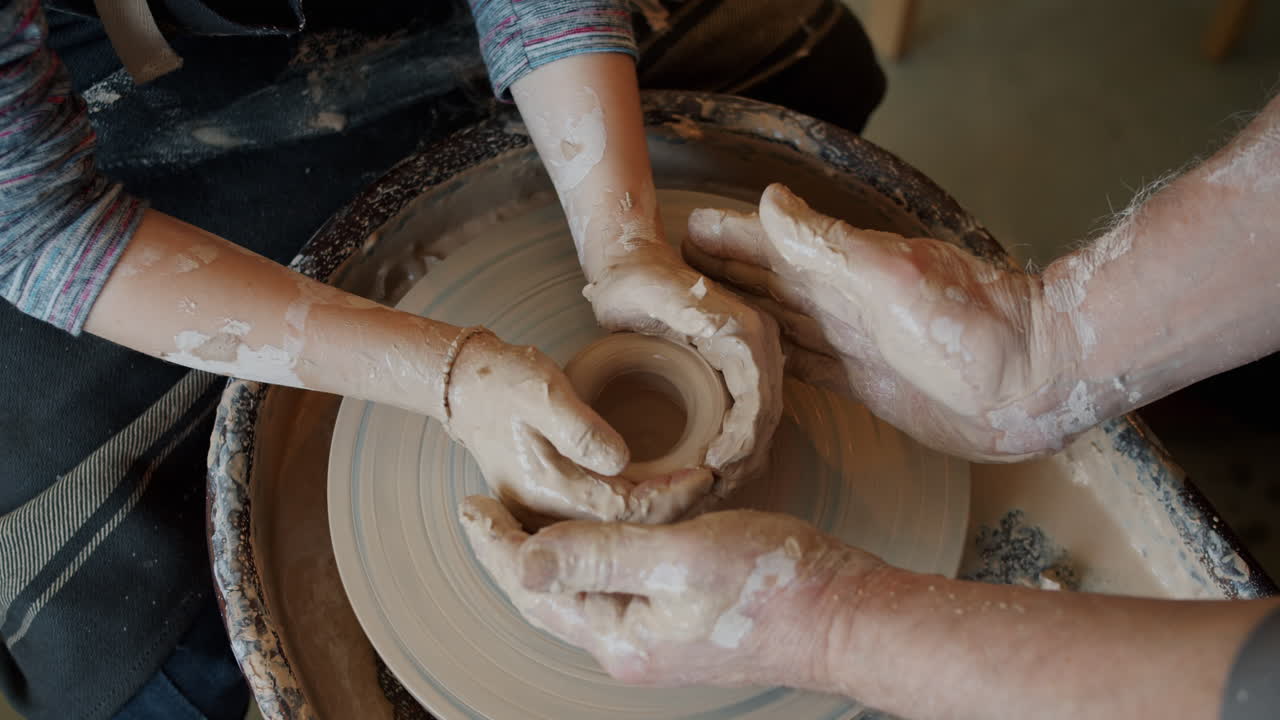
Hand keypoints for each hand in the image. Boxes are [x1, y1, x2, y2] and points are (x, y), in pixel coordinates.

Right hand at [446, 330, 712, 523]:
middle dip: (673, 510)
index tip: (706, 474)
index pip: (622, 512)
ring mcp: (544, 516)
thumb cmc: (503, 383)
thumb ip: (581, 428)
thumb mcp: (543, 391)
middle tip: (713, 484)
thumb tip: (623, 461)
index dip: (669, 497)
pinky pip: (602, 523)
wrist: (465, 388)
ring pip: (613, 532)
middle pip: (622, 531)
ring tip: (697, 491)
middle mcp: (544, 515)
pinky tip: (664, 496)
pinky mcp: (550, 508)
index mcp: (545, 490)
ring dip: (658, 515)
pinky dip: (637, 513)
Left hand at [459, 495, 883, 688]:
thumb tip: (522, 563)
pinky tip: (594, 533)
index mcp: (620, 635)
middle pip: (549, 596)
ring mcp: (657, 638)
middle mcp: (630, 646)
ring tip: (524, 514)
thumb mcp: (680, 558)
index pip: (534, 587)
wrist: (846, 617)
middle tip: (482, 507)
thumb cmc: (772, 584)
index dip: (496, 545)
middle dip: (511, 553)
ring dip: (548, 553)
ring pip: (580, 592)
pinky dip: (590, 557)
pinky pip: (614, 589)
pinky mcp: (682, 623)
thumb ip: (600, 555)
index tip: (468, 503)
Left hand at [584, 241, 784, 500]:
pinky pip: (743, 420)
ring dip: (739, 462)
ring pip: (758, 426)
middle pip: (765, 419)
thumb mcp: (651, 292)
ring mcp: (749, 362)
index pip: (760, 399)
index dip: (742, 441)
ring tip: (706, 489)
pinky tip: (706, 473)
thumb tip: (723, 331)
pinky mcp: (733, 374)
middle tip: (709, 491)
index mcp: (746, 331)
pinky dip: (731, 451)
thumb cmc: (632, 280)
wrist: (630, 264)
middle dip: (742, 461)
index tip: (712, 468)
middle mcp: (757, 346)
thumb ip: (686, 308)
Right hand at [683, 184, 1078, 461]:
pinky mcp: (866, 387)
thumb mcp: (893, 272)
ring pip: (779, 325)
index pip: (770, 246)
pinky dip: (774, 363)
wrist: (1033, 381)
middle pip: (766, 285)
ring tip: (699, 314)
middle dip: (722, 275)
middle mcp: (843, 304)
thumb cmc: (971, 322)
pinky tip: (752, 363)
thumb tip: (770, 200)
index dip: (729, 237)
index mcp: (844, 269)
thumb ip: (829, 243)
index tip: (683, 229)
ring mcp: (854, 345)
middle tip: (671, 273)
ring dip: (742, 316)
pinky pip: (805, 370)